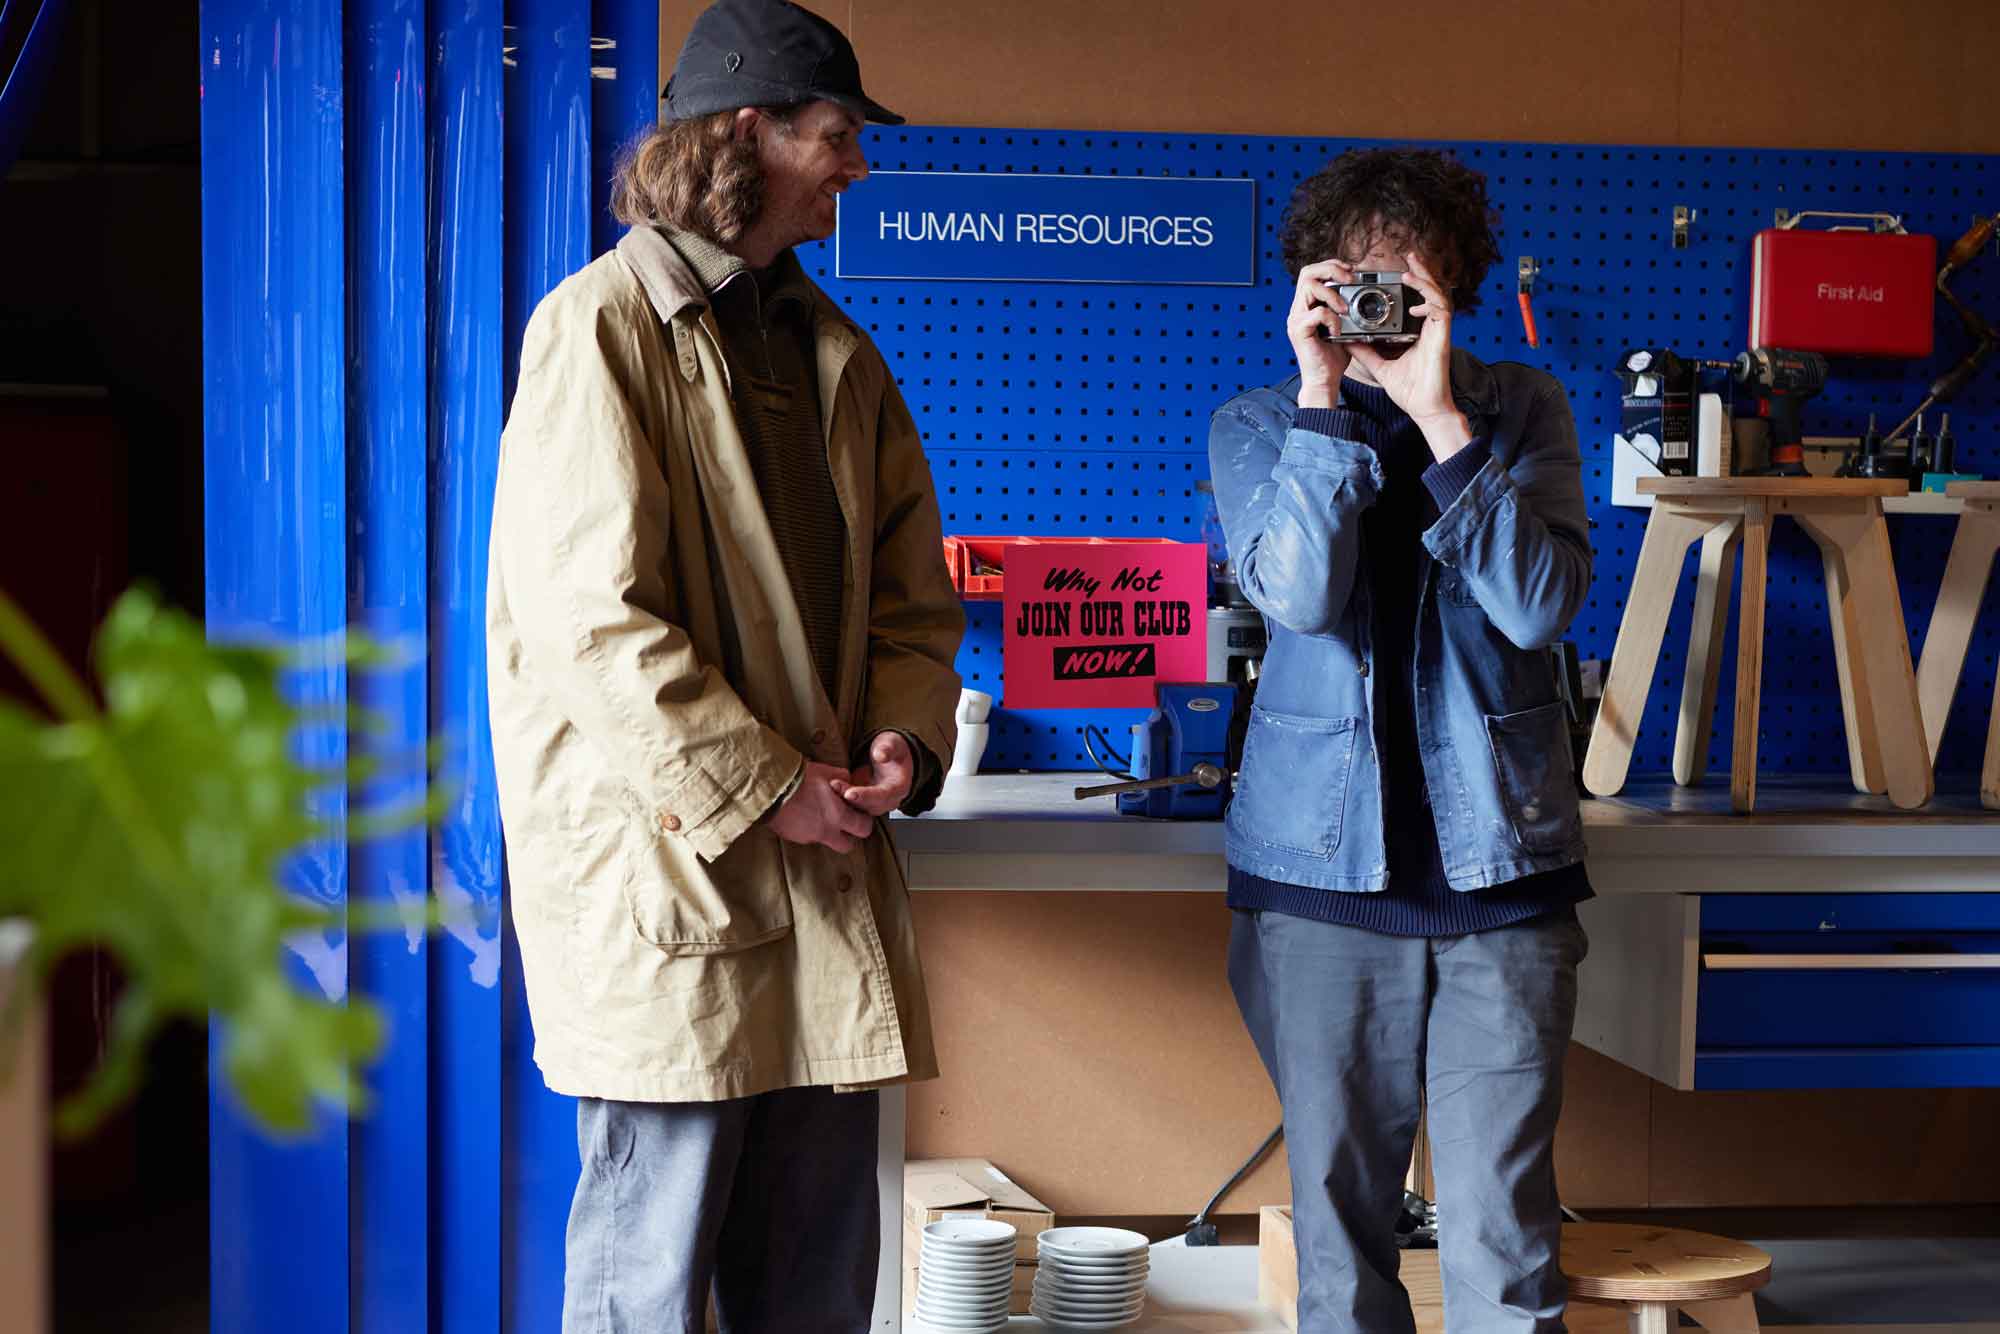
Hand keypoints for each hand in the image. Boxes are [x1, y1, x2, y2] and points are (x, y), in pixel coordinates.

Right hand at [768, 761, 875, 852]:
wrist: (770, 788)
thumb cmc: (800, 778)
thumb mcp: (827, 772)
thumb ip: (843, 778)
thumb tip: (849, 782)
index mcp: (838, 816)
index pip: (864, 829)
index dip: (863, 822)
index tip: (858, 814)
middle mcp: (826, 832)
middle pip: (848, 846)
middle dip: (849, 836)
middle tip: (844, 822)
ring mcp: (809, 837)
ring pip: (826, 842)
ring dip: (828, 833)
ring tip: (819, 815)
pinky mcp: (794, 837)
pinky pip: (807, 837)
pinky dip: (808, 829)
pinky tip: (802, 813)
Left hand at [838, 731, 915, 816]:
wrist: (887, 754)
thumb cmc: (891, 748)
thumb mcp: (892, 743)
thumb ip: (888, 748)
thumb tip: (881, 756)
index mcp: (900, 787)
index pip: (884, 796)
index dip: (867, 796)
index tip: (850, 794)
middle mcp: (889, 799)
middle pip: (870, 806)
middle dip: (851, 799)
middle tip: (835, 786)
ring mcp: (875, 802)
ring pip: (860, 807)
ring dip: (844, 798)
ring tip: (831, 784)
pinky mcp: (863, 800)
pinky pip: (852, 803)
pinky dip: (841, 796)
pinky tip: (830, 786)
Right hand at [1287, 260, 1355, 408]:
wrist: (1324, 381)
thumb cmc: (1333, 357)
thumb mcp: (1344, 327)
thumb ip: (1346, 309)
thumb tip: (1363, 291)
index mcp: (1307, 306)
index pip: (1312, 272)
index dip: (1332, 265)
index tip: (1351, 271)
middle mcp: (1298, 310)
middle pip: (1307, 272)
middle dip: (1331, 269)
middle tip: (1349, 279)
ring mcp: (1296, 319)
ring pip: (1309, 286)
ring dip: (1332, 294)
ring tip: (1344, 309)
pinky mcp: (1299, 331)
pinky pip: (1317, 312)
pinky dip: (1332, 318)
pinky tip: (1338, 331)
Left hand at [1346, 251, 1472, 458]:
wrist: (1424, 409)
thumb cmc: (1409, 390)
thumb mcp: (1380, 366)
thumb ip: (1366, 352)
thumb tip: (1348, 340)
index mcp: (1418, 331)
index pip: (1419, 299)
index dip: (1413, 283)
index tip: (1399, 272)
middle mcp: (1430, 328)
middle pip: (1431, 292)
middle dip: (1422, 272)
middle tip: (1410, 257)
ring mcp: (1438, 332)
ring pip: (1438, 297)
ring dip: (1425, 283)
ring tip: (1410, 274)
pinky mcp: (1442, 339)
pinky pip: (1441, 314)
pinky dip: (1430, 305)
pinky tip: (1417, 305)